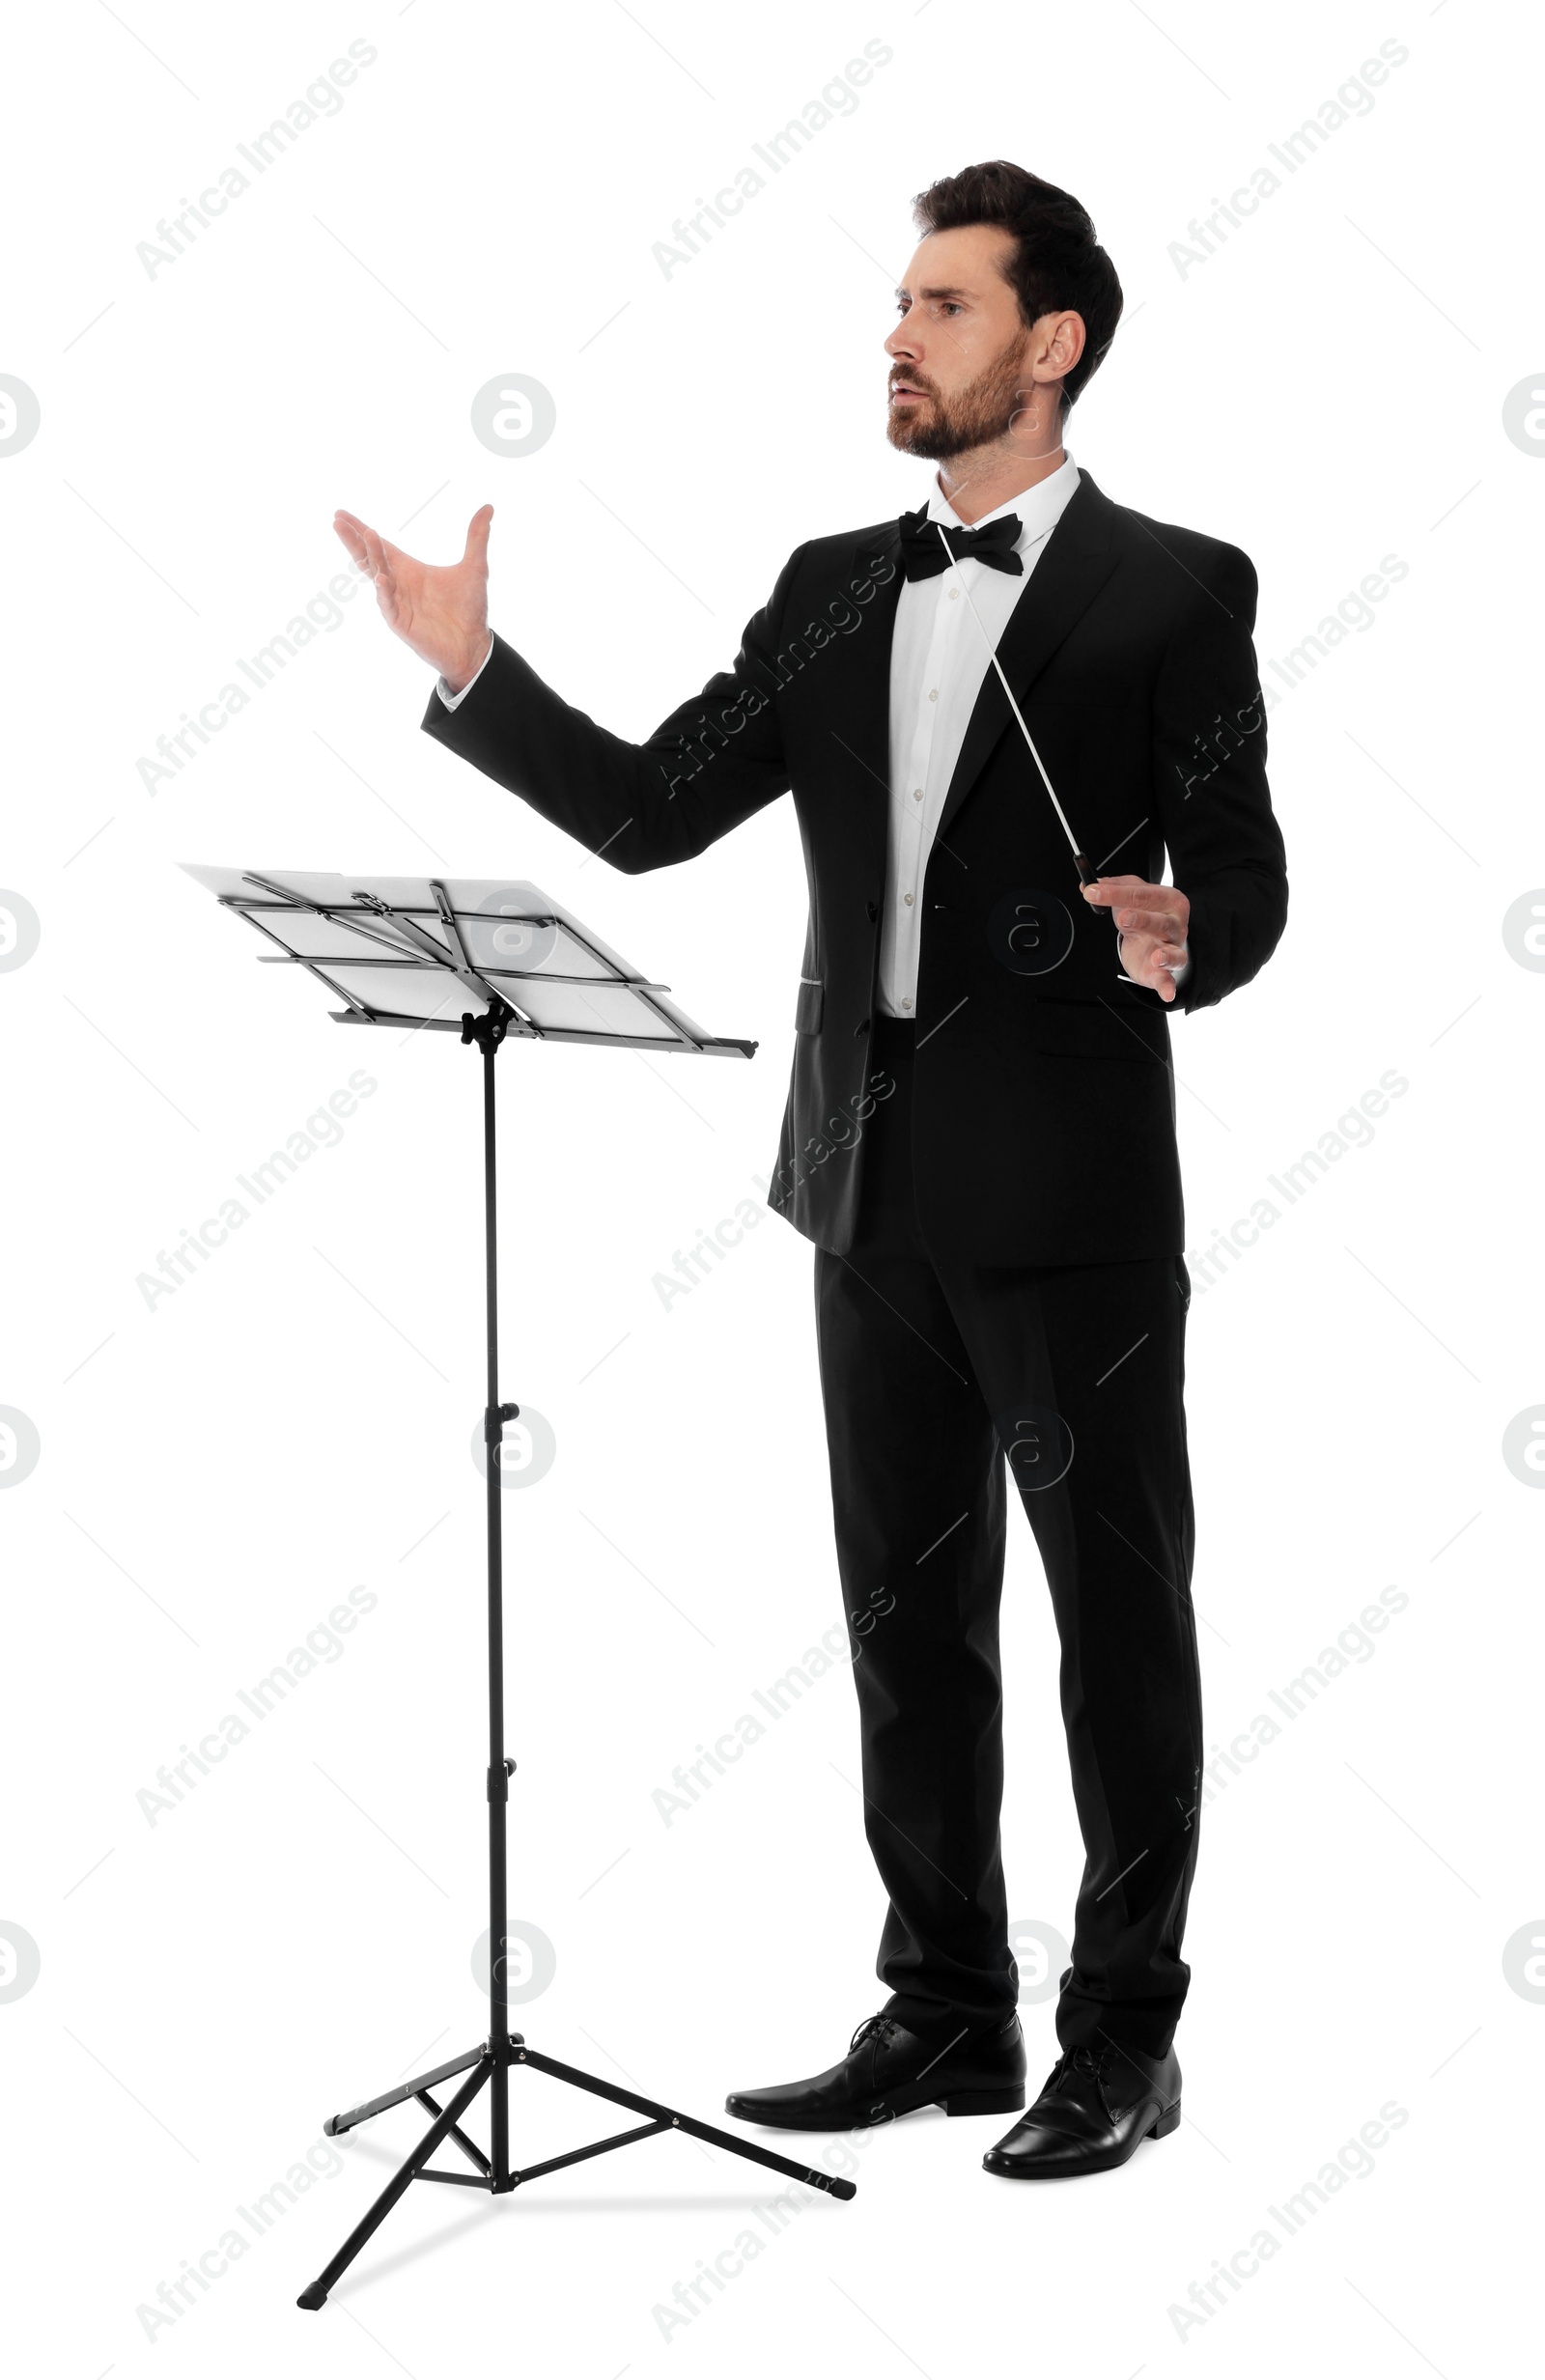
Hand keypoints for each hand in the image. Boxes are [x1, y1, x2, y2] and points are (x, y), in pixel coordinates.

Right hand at [332, 504, 493, 690]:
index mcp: (409, 570)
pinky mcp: (400, 622)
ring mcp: (396, 603)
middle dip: (354, 540)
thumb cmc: (469, 609)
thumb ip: (477, 537)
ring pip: (378, 575)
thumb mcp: (475, 567)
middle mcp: (398, 584)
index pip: (380, 546)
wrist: (474, 644)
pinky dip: (384, 592)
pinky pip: (388, 605)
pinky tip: (382, 578)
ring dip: (372, 556)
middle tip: (338, 520)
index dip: (361, 530)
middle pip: (369, 557)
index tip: (342, 514)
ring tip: (369, 536)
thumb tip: (488, 507)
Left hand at [1081, 874, 1189, 1002]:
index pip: (1141, 894)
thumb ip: (1110, 887)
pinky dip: (1168, 987)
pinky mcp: (1165, 972)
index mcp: (1168, 899)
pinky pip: (1169, 980)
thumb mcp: (1129, 894)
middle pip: (1161, 922)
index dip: (1114, 893)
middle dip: (1143, 920)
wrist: (1154, 938)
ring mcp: (1173, 949)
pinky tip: (1167, 994)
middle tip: (1123, 918)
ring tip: (1156, 957)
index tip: (1091, 892)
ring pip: (1173, 953)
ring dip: (1165, 956)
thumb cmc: (1144, 912)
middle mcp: (1176, 924)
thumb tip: (1088, 884)